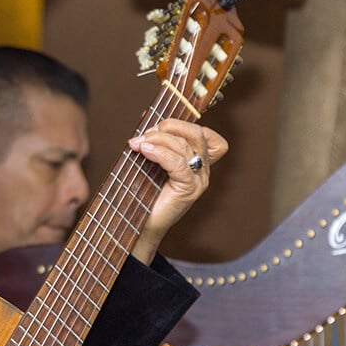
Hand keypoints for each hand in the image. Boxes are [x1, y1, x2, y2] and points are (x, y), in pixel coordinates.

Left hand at [129, 119, 228, 262]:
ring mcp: (198, 181)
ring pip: (185, 146)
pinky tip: (144, 151)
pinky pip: (178, 163)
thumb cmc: (144, 195)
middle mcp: (203, 171)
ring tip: (138, 143)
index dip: (186, 124)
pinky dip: (159, 153)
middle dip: (169, 127)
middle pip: (196, 134)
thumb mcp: (152, 163)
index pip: (207, 135)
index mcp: (198, 164)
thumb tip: (146, 118)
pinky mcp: (189, 190)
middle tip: (145, 134)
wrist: (141, 227)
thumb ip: (156, 143)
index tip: (160, 126)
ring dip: (158, 139)